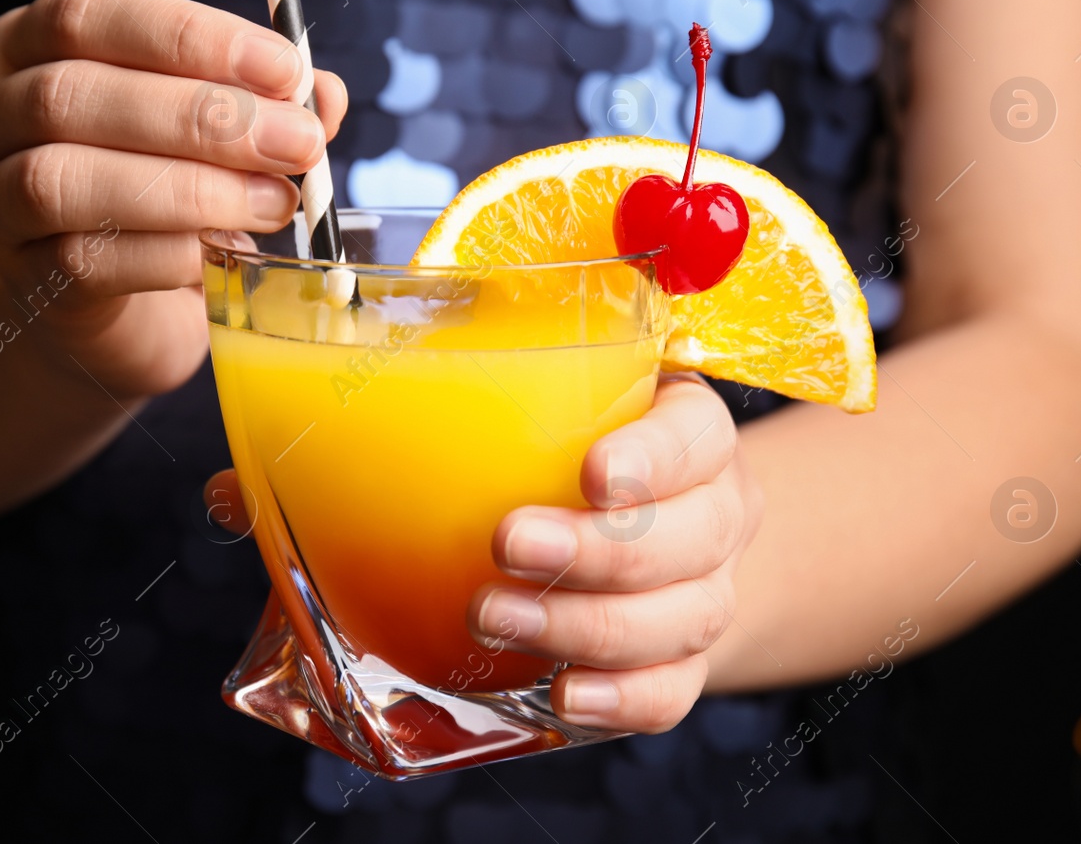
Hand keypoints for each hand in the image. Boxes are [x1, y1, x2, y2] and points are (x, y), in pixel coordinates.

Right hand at [0, 0, 345, 396]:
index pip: (87, 14)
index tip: (284, 69)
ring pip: (60, 181)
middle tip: (297, 145)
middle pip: (69, 96)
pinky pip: (80, 262)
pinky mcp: (17, 282)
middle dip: (200, 117)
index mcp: (24, 45)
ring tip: (276, 204)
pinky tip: (227, 252)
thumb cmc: (160, 190)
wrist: (112, 306)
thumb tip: (322, 94)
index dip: (188, 35)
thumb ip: (261, 102)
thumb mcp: (208, 132)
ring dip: (187, 189)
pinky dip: (166, 254)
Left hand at [467, 375, 761, 732]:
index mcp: (695, 432)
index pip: (698, 437)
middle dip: (598, 549)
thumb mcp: (553, 395)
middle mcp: (717, 512)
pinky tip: (564, 697)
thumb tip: (363, 391)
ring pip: (683, 620)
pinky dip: (621, 699)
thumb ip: (497, 382)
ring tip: (496, 618)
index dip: (654, 459)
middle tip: (508, 544)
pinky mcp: (685, 662)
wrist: (649, 528)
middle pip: (694, 537)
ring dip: (587, 626)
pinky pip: (673, 692)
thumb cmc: (575, 444)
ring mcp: (709, 592)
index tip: (592, 473)